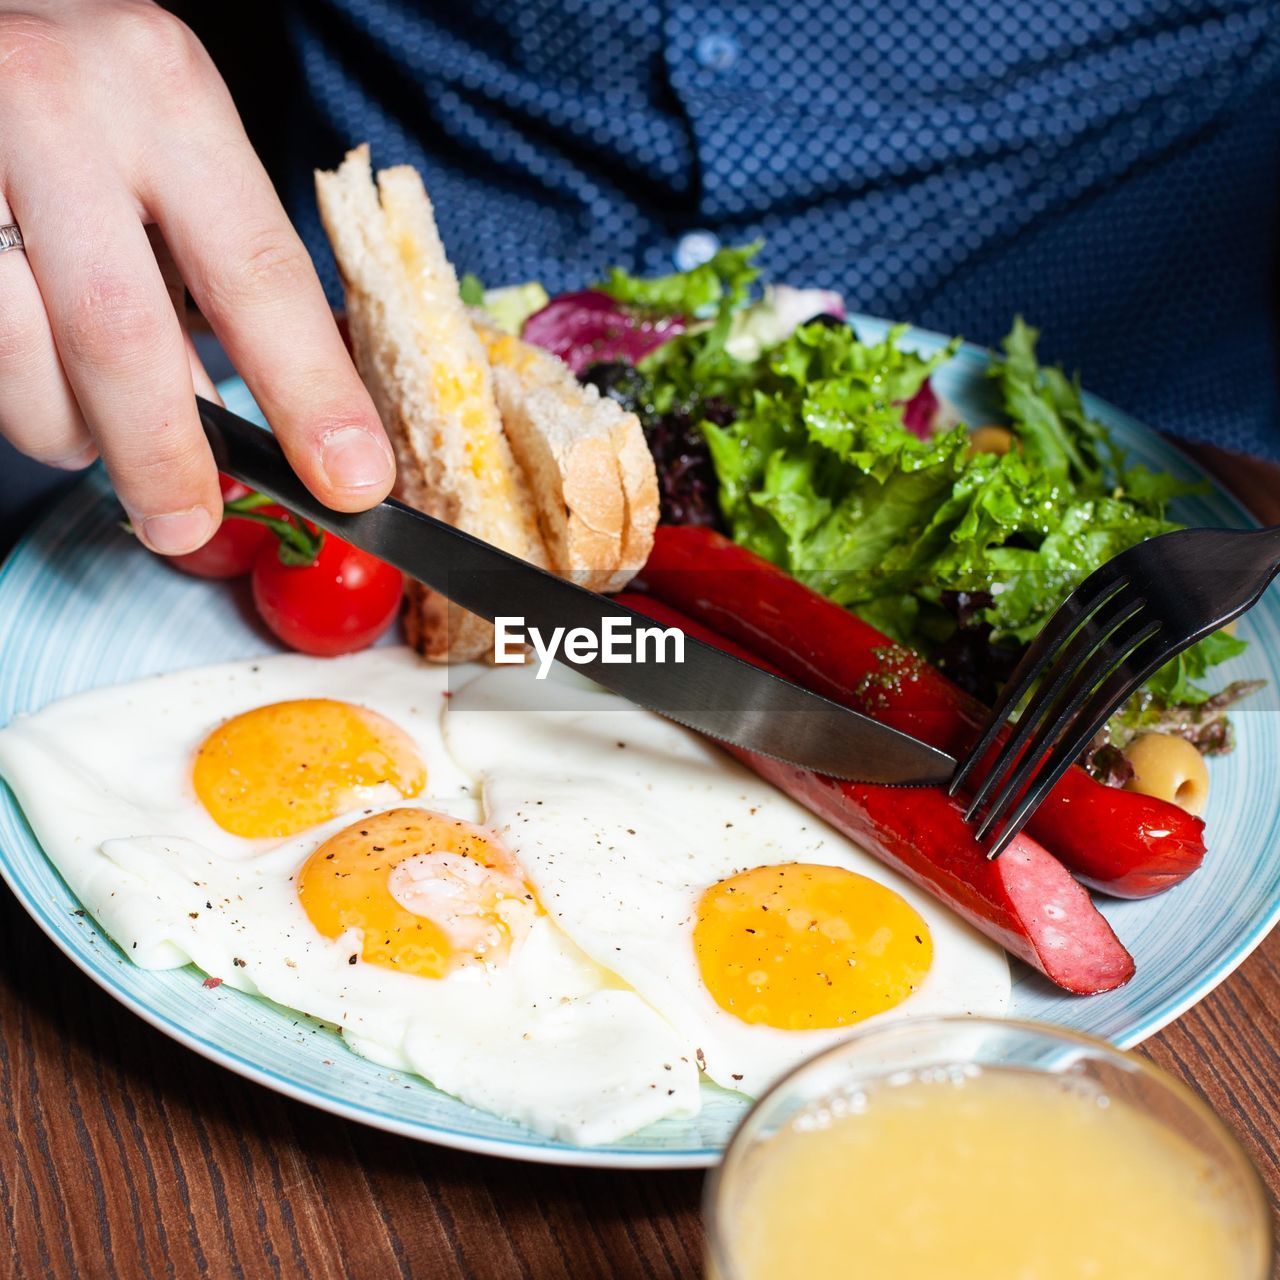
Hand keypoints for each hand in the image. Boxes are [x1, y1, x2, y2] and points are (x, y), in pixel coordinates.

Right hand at [0, 1, 394, 553]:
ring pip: (23, 361)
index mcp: (165, 94)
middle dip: (166, 457)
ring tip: (99, 411)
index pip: (261, 275)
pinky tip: (41, 359)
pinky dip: (22, 391)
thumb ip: (216, 263)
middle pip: (123, 335)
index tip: (351, 480)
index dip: (311, 394)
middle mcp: (57, 111)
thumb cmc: (86, 90)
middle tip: (188, 523)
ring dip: (73, 425)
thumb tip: (266, 420)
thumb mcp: (174, 140)